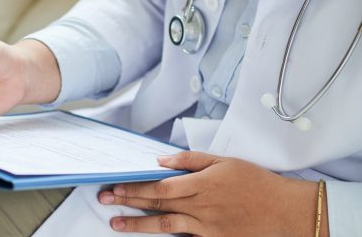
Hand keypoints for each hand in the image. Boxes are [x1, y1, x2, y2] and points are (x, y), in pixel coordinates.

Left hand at [97, 151, 326, 235]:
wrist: (285, 213)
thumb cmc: (257, 184)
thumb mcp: (225, 162)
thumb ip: (192, 161)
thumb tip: (162, 161)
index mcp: (203, 184)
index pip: (160, 186)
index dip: (136, 187)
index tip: (116, 185)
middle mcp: (201, 206)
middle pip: (157, 204)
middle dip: (128, 201)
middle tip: (105, 200)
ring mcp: (205, 226)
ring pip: (165, 225)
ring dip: (138, 224)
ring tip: (116, 223)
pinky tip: (149, 236)